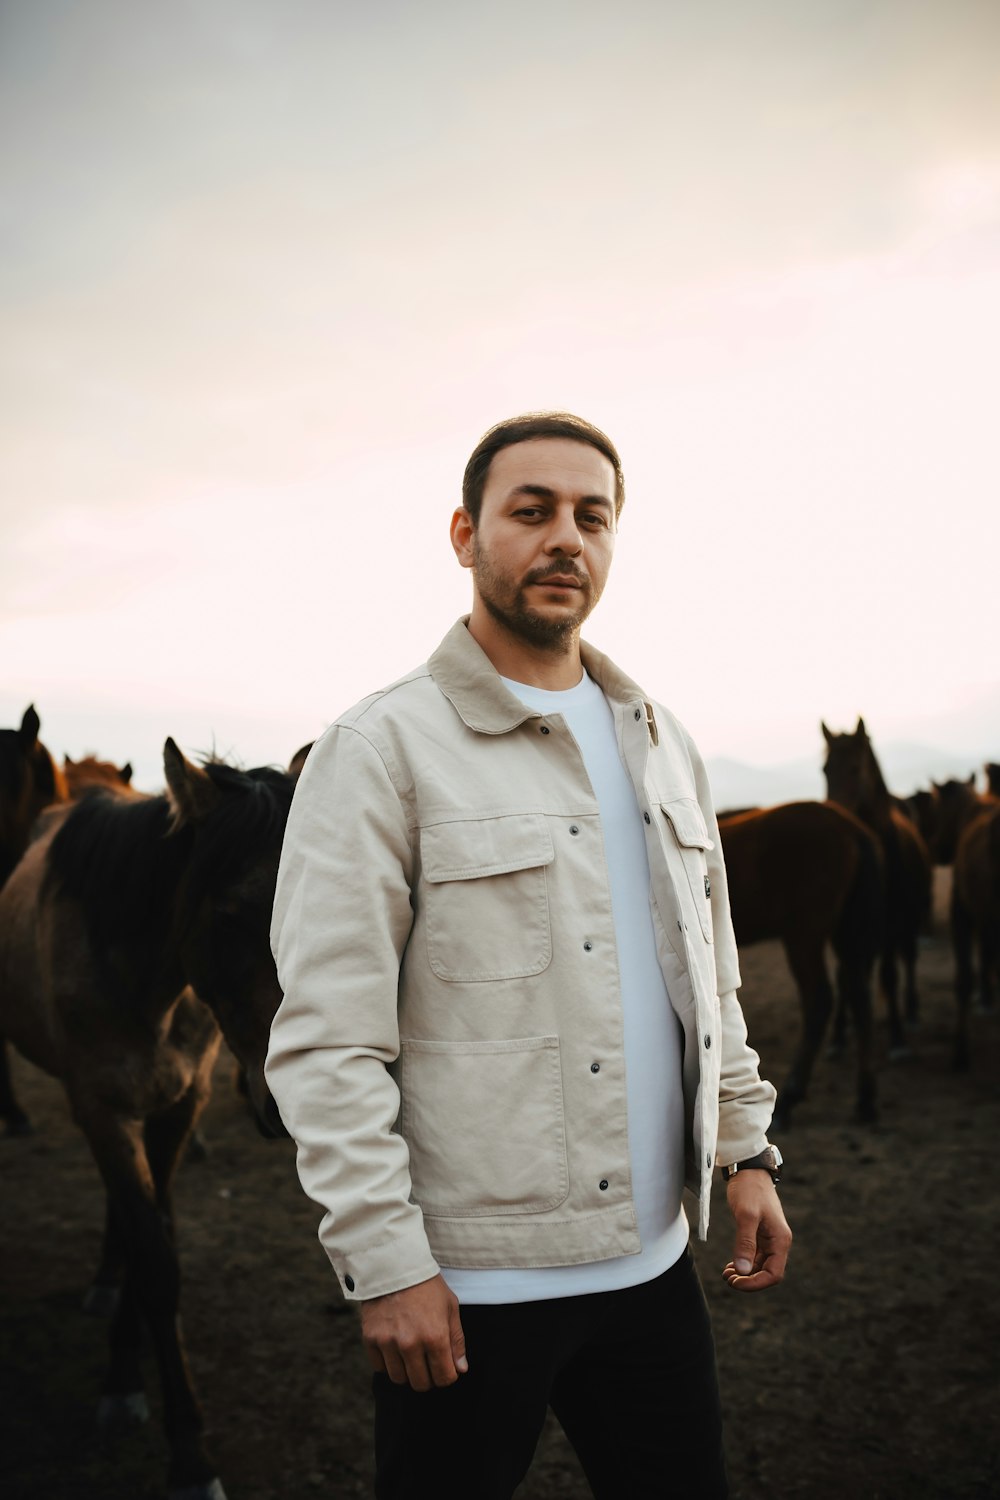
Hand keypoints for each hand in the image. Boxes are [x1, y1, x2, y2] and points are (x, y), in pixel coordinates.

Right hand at [359, 1273, 467, 1390]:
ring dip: (407, 1372)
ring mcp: (388, 1342)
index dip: (447, 1376)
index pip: (444, 1378)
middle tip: (428, 1363)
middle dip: (428, 1378)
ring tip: (410, 1355)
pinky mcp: (370, 1339)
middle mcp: (411, 1343)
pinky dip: (387, 1363)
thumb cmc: (427, 1285)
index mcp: (435, 1336)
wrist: (394, 1265)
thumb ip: (457, 1340)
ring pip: (399, 1379)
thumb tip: (460, 1369)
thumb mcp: (450, 1307)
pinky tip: (394, 1348)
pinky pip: (379, 1367)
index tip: (445, 1368)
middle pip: (421, 1384)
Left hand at [722, 1171, 791, 1291]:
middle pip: (767, 1273)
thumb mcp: (746, 1215)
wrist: (748, 1170)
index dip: (755, 1283)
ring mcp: (770, 1239)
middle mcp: (778, 1242)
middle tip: (728, 1278)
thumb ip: (745, 1243)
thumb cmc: (749, 1189)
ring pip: (760, 1266)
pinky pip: (755, 1256)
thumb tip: (743, 1270)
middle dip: (748, 1280)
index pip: (774, 1274)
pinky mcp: (760, 1234)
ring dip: (745, 1274)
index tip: (736, 1282)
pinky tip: (731, 1266)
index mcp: (780, 1240)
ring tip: (727, 1274)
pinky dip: (744, 1264)